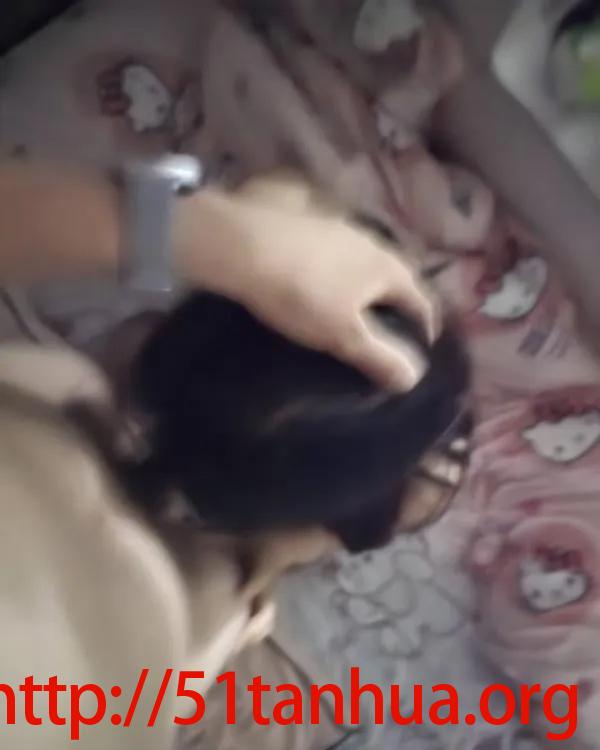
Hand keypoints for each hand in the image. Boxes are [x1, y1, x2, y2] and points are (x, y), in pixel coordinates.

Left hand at [174, 173, 438, 389]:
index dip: (427, 326)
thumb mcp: (344, 335)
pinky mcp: (309, 224)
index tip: (424, 347)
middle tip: (392, 329)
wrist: (245, 246)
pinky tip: (323, 281)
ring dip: (368, 285)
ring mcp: (339, 228)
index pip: (422, 300)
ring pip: (365, 261)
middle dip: (398, 303)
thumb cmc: (302, 295)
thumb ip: (380, 356)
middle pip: (396, 276)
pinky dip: (340, 272)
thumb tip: (414, 378)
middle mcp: (371, 242)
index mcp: (387, 268)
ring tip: (357, 307)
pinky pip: (337, 253)